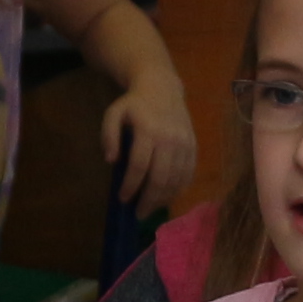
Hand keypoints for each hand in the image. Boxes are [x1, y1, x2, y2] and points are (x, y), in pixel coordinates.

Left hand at [100, 74, 198, 217]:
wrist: (162, 88)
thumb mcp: (113, 113)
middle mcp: (169, 139)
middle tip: (139, 213)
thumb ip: (108, 136)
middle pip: (160, 178)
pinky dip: (178, 189)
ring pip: (176, 179)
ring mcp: (185, 144)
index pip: (139, 166)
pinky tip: (167, 197)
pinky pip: (188, 174)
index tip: (123, 199)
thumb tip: (112, 161)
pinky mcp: (193, 147)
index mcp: (148, 131)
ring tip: (151, 208)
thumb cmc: (134, 104)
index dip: (131, 186)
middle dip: (149, 200)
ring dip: (164, 198)